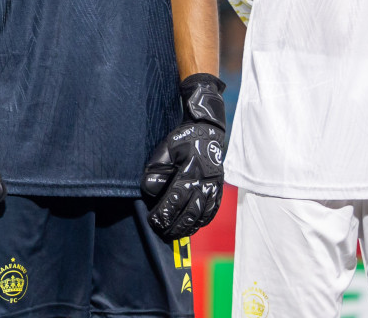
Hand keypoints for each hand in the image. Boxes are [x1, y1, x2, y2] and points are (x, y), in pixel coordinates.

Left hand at [142, 73, 226, 240]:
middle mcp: (205, 183)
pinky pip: (211, 212)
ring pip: (202, 215)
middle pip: (190, 212)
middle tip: (161, 234)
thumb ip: (156, 170)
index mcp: (190, 172)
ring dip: (188, 228)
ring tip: (174, 236)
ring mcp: (214, 188)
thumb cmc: (182, 140)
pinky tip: (192, 228)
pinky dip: (201, 222)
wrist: (208, 132)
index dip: (164, 213)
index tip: (153, 222)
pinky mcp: (218, 190)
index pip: (176, 199)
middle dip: (175, 226)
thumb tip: (150, 191)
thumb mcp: (165, 149)